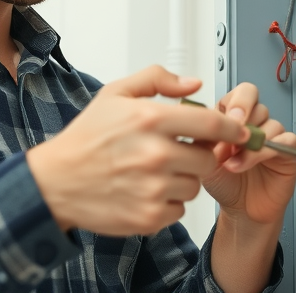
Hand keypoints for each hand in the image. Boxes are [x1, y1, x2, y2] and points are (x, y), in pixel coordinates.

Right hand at [26, 65, 248, 235]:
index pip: (212, 122)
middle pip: (208, 157)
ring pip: (195, 185)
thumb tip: (194, 84)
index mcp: (150, 119)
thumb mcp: (115, 93)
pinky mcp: (150, 216)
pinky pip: (180, 209)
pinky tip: (145, 190)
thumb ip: (158, 80)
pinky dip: (169, 202)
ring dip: (183, 178)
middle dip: (198, 153)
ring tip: (154, 171)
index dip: (232, 127)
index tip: (240, 130)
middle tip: (176, 151)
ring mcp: (154, 188)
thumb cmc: (86, 139)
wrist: (55, 182)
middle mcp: (155, 154)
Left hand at [202, 83, 295, 225]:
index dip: (236, 102)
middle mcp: (254, 124)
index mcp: (234, 118)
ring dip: (250, 143)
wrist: (240, 210)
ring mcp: (272, 137)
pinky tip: (249, 163)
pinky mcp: (287, 152)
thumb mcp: (203, 157)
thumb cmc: (223, 182)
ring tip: (233, 162)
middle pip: (258, 103)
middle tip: (233, 136)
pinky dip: (266, 151)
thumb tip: (202, 119)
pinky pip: (287, 139)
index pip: (241, 94)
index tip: (226, 118)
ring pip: (271, 122)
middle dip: (246, 117)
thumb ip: (204, 136)